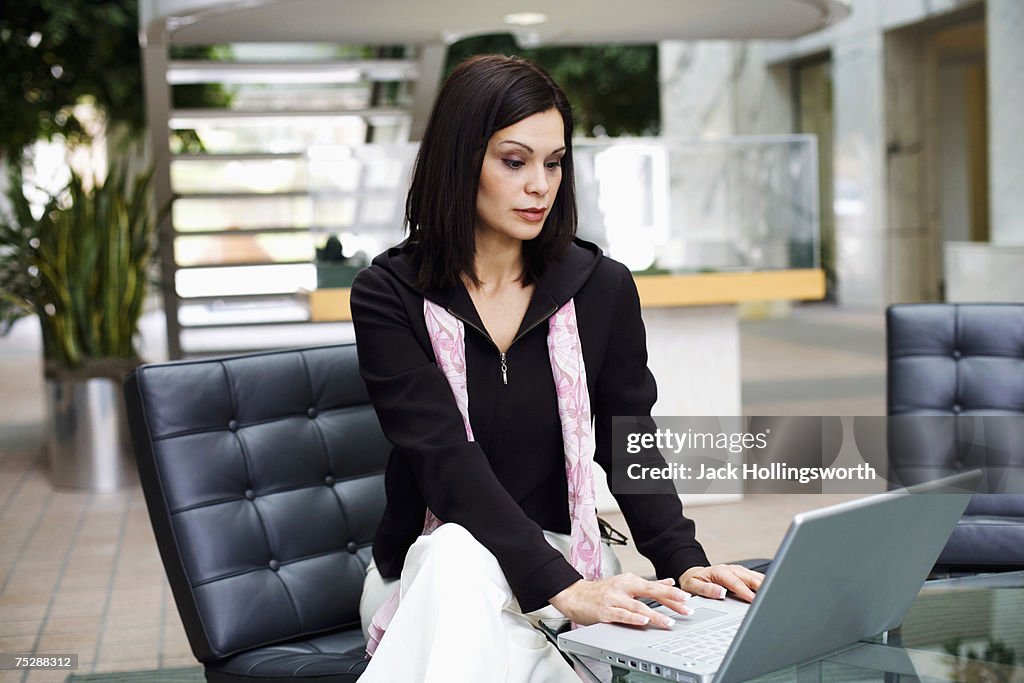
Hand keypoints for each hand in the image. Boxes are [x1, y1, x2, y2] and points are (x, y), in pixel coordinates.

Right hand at [549, 573, 691, 628]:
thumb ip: (648, 585)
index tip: (687, 598)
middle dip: (670, 600)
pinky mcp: (604, 611)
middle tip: (685, 607)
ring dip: (655, 615)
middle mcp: (623, 587)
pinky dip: (633, 618)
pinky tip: (643, 621)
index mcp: (629, 581)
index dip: (672, 593)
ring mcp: (613, 599)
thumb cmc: (600, 592)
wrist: (574, 595)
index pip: (655, 587)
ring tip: (669, 622)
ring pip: (638, 606)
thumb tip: (669, 582)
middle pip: (650, 592)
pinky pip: (621, 615)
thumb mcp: (626, 584)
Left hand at [679, 564, 763, 602]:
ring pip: (756, 577)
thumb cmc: (693, 582)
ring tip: (775, 596)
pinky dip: (764, 584)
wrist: (694, 575)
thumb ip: (706, 590)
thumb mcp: (693, 586)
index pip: (736, 583)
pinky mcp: (743, 574)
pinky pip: (756, 578)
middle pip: (751, 578)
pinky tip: (770, 592)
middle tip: (771, 598)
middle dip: (762, 587)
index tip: (754, 601)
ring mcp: (738, 571)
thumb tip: (721, 593)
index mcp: (720, 572)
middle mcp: (731, 569)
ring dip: (766, 585)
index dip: (746, 592)